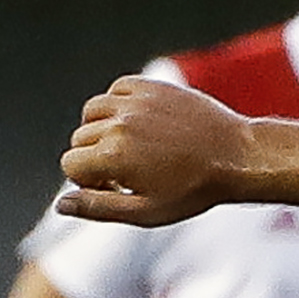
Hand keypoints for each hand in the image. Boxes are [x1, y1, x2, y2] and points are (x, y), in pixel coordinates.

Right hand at [55, 77, 251, 228]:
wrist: (237, 156)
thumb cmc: (196, 189)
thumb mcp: (147, 211)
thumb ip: (99, 208)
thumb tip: (61, 205)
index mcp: (113, 155)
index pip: (70, 165)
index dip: (89, 182)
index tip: (116, 187)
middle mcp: (118, 122)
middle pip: (79, 139)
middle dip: (95, 158)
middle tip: (130, 173)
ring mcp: (134, 100)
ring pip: (92, 112)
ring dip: (102, 130)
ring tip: (132, 149)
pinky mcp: (150, 85)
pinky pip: (115, 91)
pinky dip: (118, 105)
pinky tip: (139, 124)